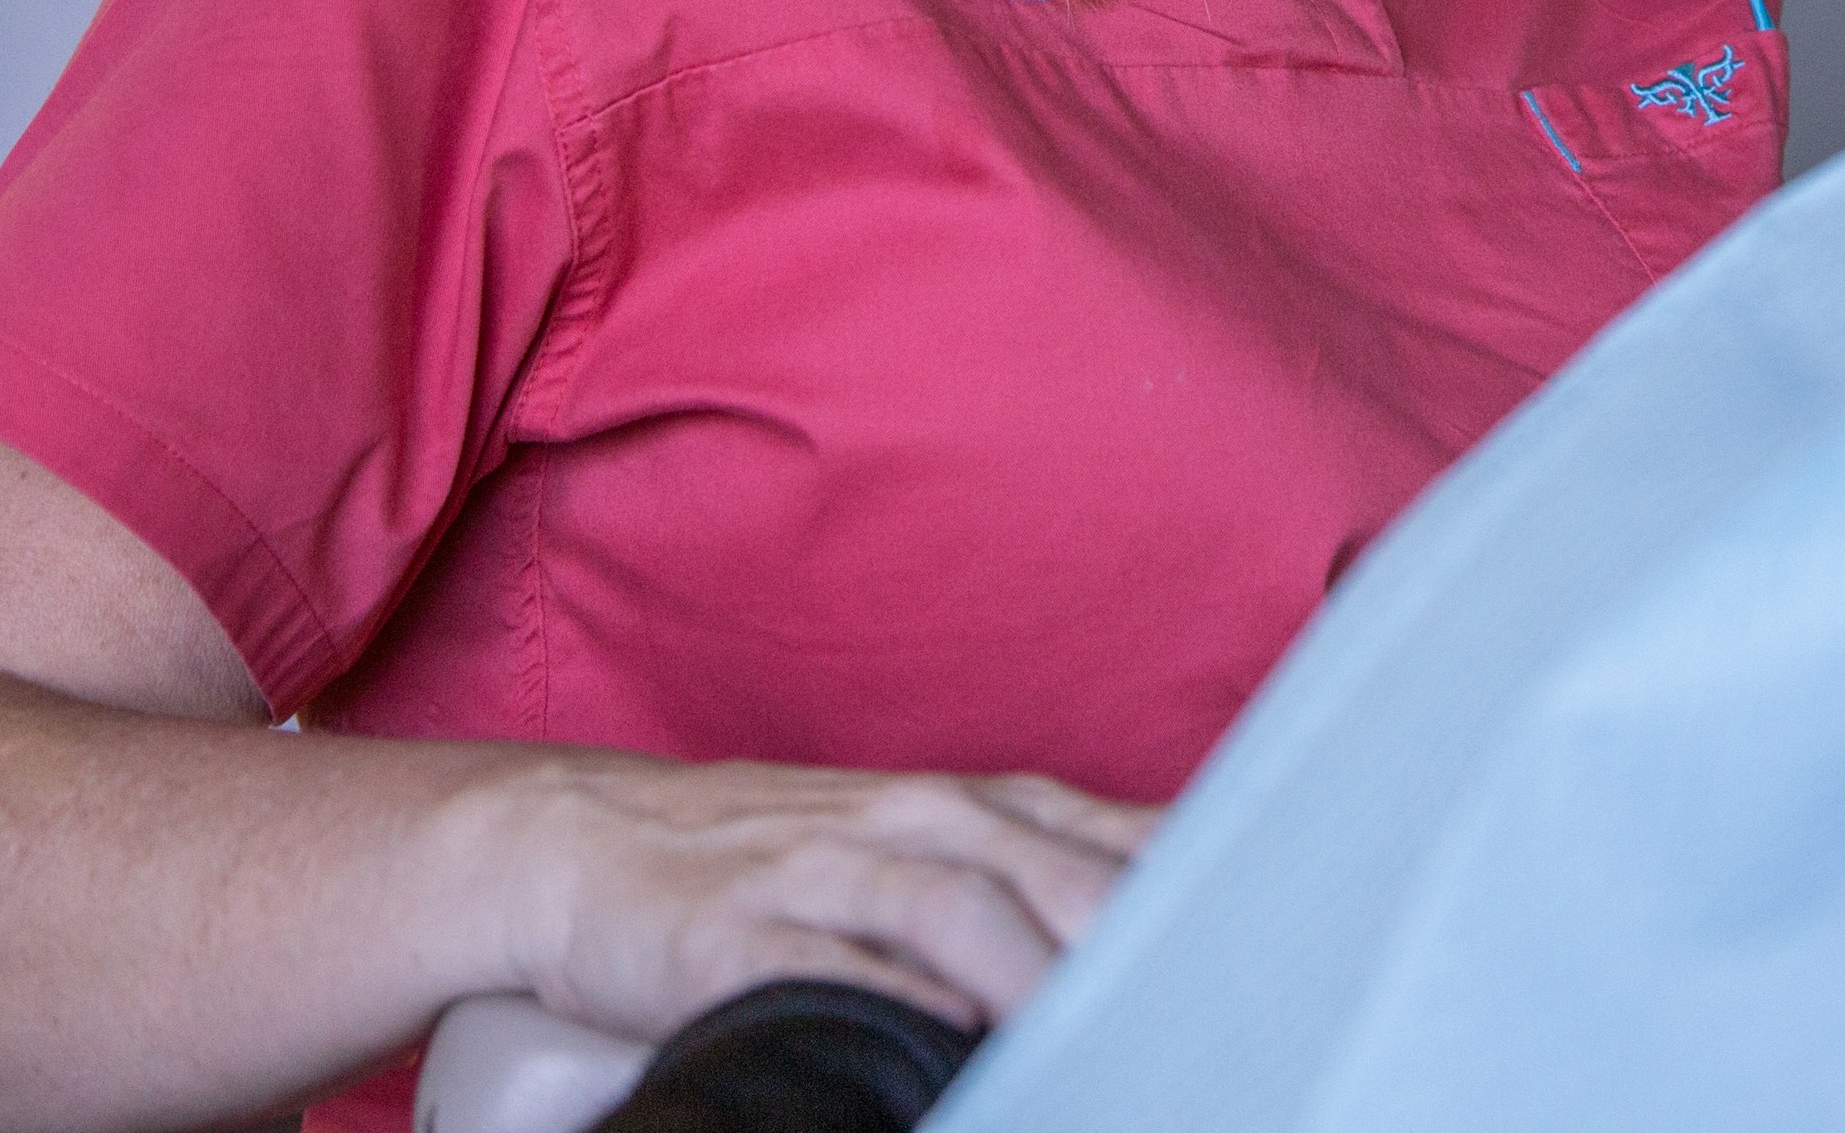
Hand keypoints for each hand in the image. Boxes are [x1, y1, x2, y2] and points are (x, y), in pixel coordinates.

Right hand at [472, 753, 1157, 1041]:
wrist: (583, 837)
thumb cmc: (780, 854)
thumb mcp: (922, 843)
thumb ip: (1034, 876)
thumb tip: (1166, 932)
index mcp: (974, 806)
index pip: (1113, 837)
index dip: (1191, 890)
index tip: (1261, 946)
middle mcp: (914, 820)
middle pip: (1057, 874)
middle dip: (1128, 947)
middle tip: (1193, 1014)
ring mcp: (825, 868)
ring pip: (957, 908)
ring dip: (1028, 976)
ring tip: (1084, 1038)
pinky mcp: (736, 931)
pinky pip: (829, 962)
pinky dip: (892, 996)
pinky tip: (938, 1036)